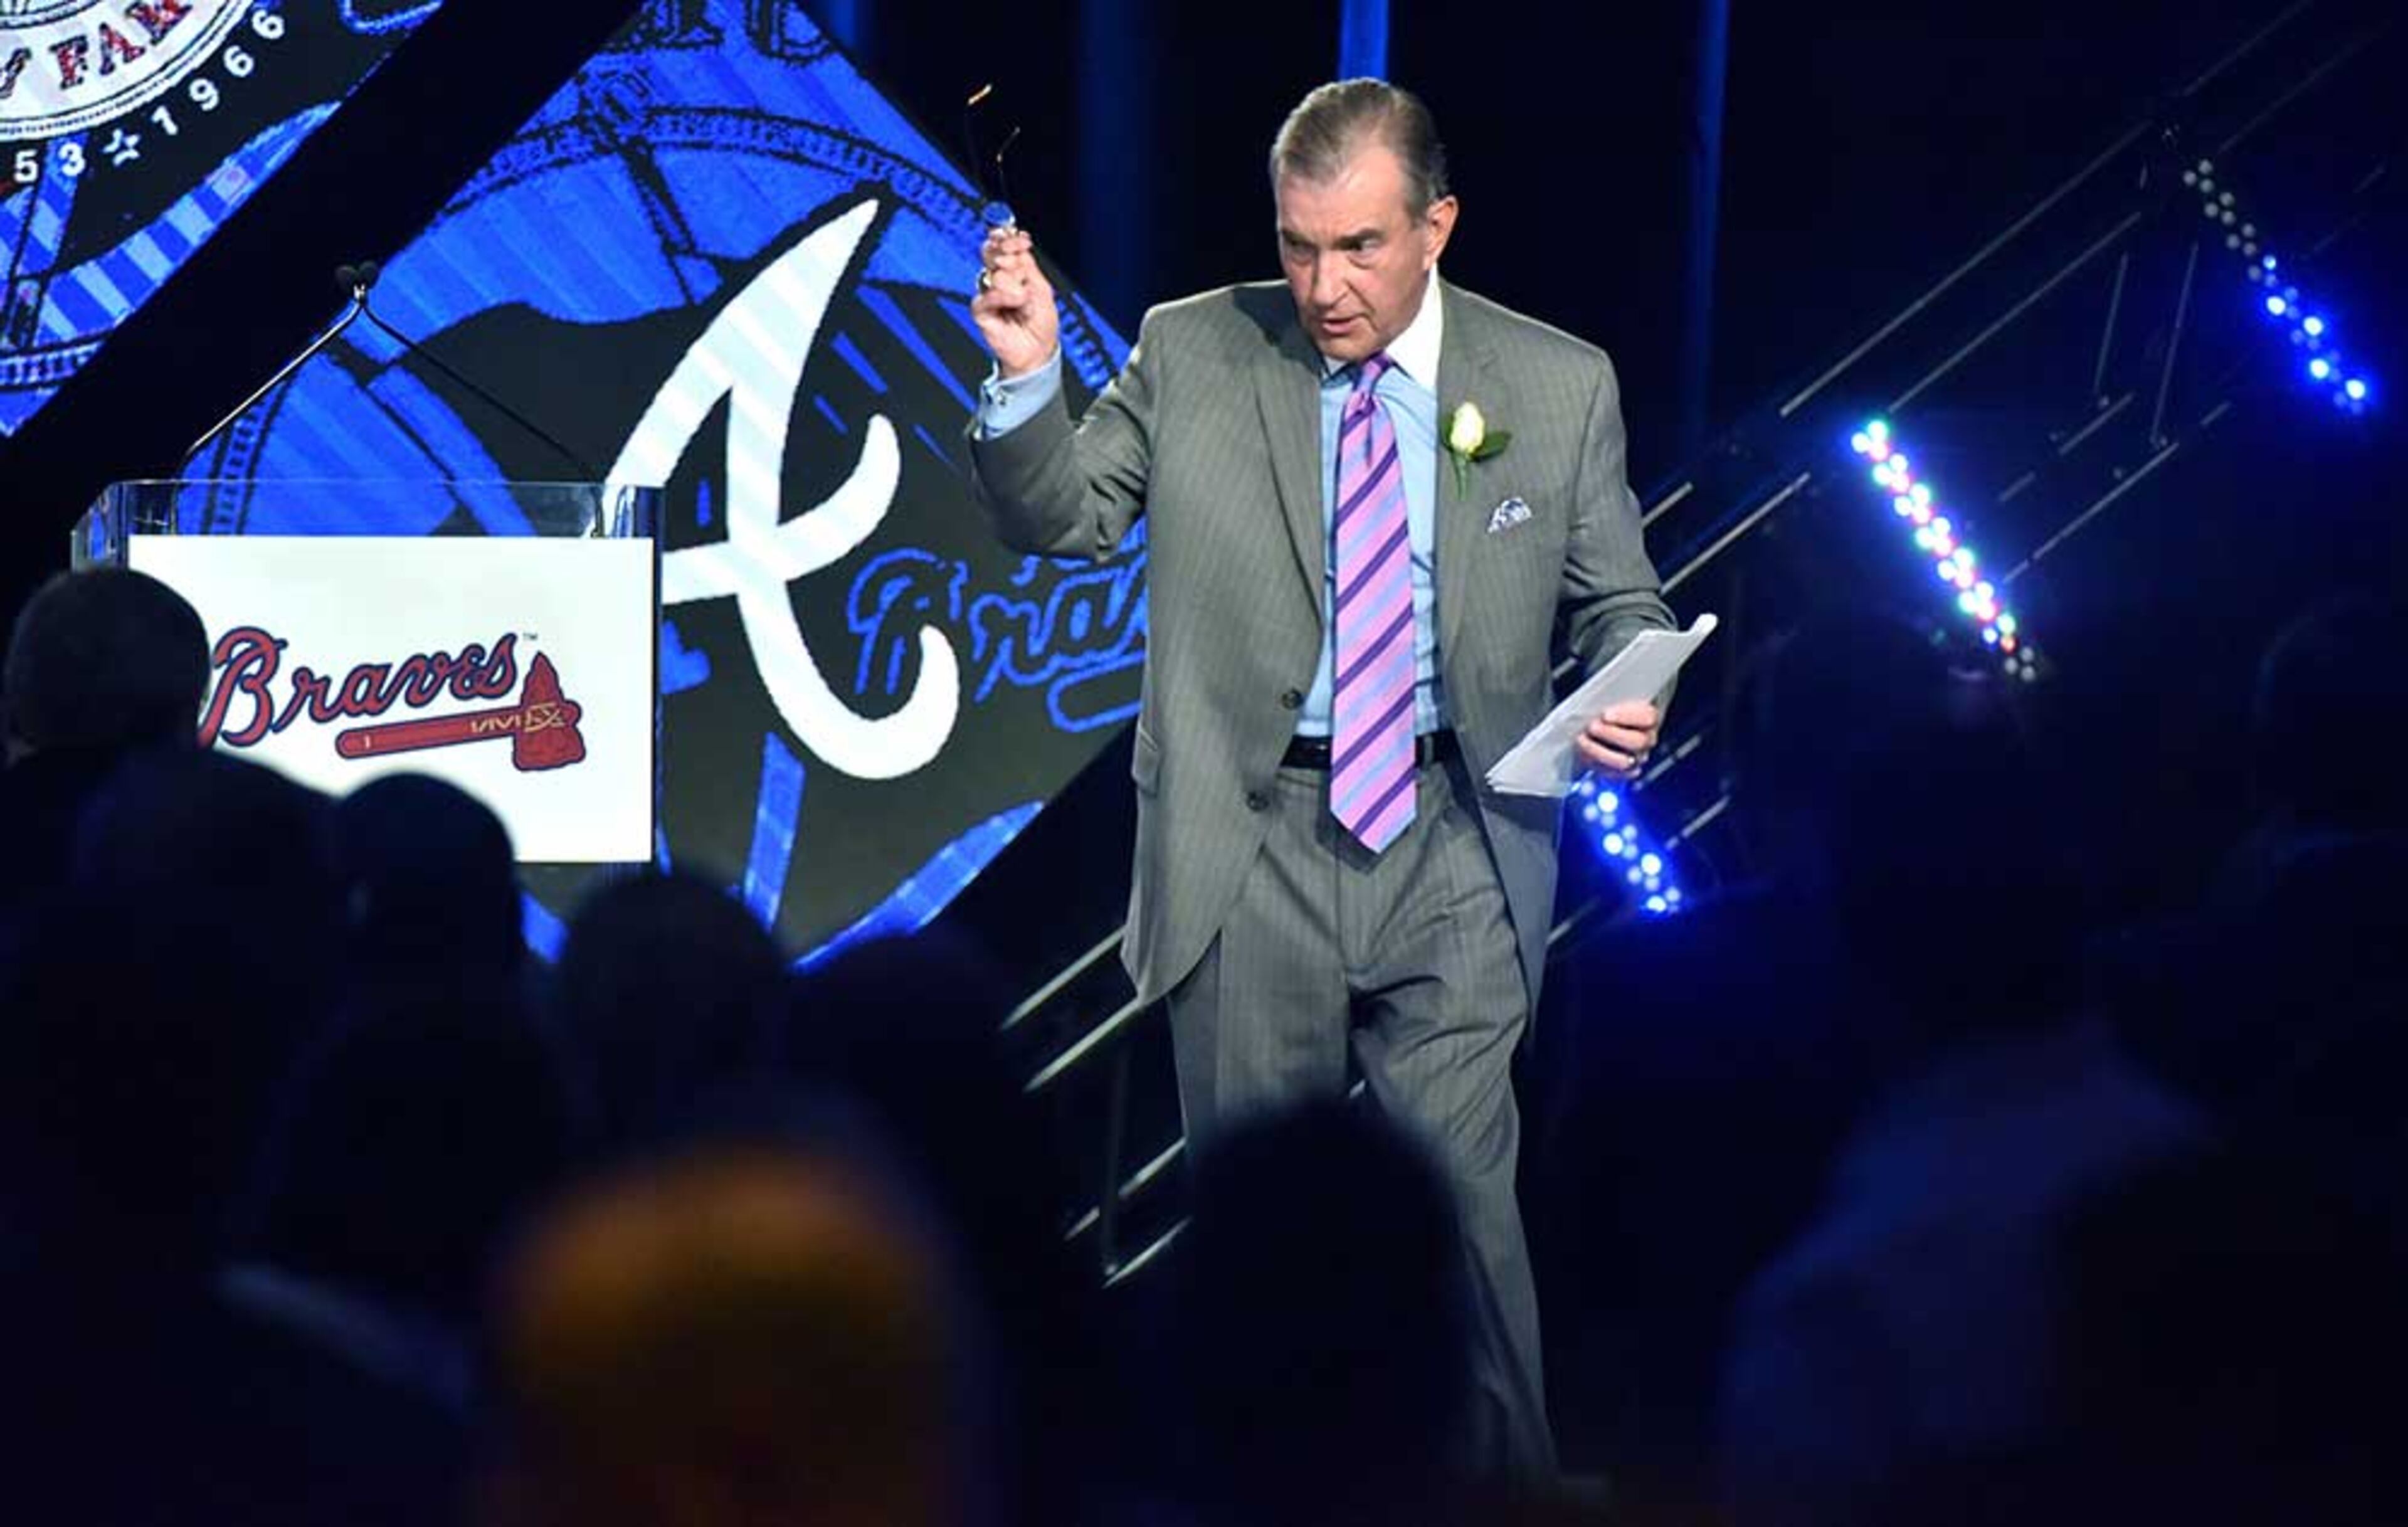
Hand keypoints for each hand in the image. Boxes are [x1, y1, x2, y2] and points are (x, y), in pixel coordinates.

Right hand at [971, 226, 1058, 378]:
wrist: (1038, 350)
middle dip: (1009, 256)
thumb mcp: (1042, 288)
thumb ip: (1027, 265)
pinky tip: (1016, 302)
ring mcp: (988, 293)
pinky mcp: (981, 310)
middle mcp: (998, 279)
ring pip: (995, 273)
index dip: (1008, 238)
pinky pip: (988, 295)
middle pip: (993, 252)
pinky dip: (1004, 297)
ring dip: (1014, 284)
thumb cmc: (1041, 323)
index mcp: (1013, 271)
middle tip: (1022, 272)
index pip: (1002, 245)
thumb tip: (1016, 245)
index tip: (1023, 240)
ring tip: (1024, 300)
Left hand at [1576, 700, 1659, 781]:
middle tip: (1592, 727)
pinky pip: (1614, 775)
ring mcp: (1638, 757)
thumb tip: (1595, 705)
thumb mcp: (1611, 698)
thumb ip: (1609, 699)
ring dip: (1600, 752)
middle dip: (1611, 734)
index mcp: (1649, 717)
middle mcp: (1647, 739)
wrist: (1604, 724)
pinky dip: (1597, 765)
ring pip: (1625, 762)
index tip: (1605, 714)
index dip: (1626, 716)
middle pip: (1637, 741)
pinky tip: (1585, 753)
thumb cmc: (1609, 708)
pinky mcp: (1625, 772)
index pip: (1648, 717)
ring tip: (1582, 740)